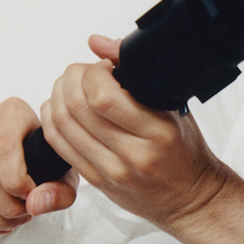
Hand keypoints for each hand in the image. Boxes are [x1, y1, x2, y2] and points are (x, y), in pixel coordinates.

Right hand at [0, 95, 75, 237]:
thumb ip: (58, 192)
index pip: (3, 149)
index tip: (29, 198)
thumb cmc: (45, 160)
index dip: (16, 184)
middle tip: (21, 217)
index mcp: (13, 111)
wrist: (27, 153)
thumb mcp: (64, 176)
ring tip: (8, 223)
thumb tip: (34, 204)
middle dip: (5, 208)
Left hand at [38, 34, 228, 231]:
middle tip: (82, 74)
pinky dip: (52, 120)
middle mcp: (133, 154)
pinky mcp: (96, 182)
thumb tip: (98, 43)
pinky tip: (61, 109)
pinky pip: (58, 145)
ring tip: (71, 88)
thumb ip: (136, 73)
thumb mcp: (174, 108)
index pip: (102, 96)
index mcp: (158, 132)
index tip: (103, 67)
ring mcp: (112, 170)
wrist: (191, 199)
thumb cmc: (185, 153)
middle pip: (76, 107)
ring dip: (58, 96)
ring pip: (61, 124)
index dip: (93, 72)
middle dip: (71, 78)